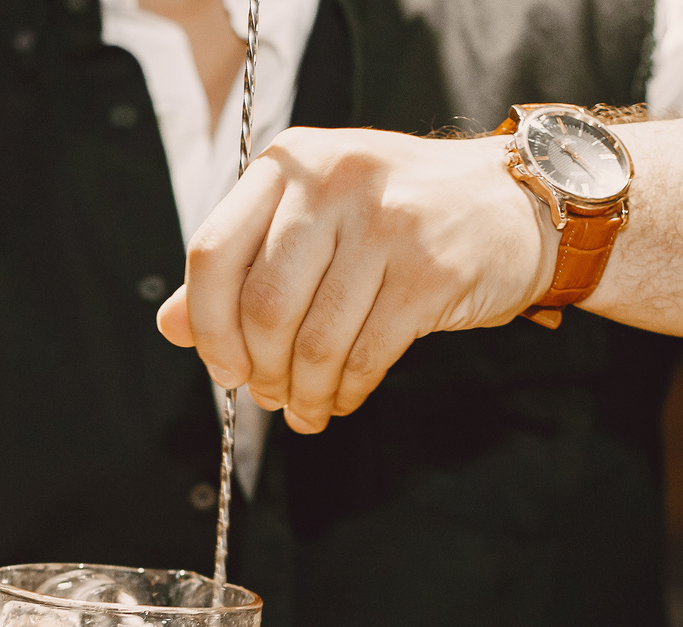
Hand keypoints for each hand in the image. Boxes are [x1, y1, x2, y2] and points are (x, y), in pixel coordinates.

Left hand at [156, 127, 554, 433]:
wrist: (512, 203)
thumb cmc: (397, 218)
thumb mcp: (312, 221)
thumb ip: (240, 266)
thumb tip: (170, 328)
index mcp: (289, 163)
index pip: (213, 253)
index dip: (207, 326)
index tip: (222, 368)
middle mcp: (333, 181)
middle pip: (262, 306)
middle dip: (259, 371)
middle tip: (269, 397)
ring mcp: (386, 222)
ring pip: (315, 340)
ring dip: (304, 391)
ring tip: (306, 408)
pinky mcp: (430, 269)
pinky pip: (365, 355)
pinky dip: (345, 393)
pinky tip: (341, 401)